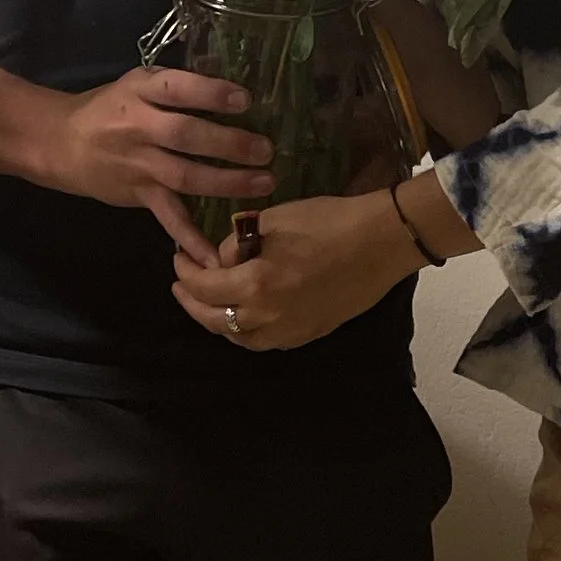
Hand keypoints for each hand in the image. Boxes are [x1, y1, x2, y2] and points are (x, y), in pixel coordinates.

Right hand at [38, 68, 276, 257]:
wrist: (60, 143)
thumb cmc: (108, 107)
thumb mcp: (137, 83)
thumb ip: (176, 87)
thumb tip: (233, 92)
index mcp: (140, 91)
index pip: (177, 88)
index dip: (210, 93)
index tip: (244, 100)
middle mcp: (138, 126)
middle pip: (186, 135)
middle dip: (228, 143)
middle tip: (266, 149)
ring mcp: (138, 164)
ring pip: (185, 175)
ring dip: (227, 183)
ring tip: (264, 183)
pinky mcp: (138, 194)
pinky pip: (167, 217)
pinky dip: (190, 239)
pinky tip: (213, 258)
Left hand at [171, 189, 419, 352]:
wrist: (381, 242)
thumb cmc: (328, 221)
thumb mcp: (272, 220)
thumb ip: (237, 244)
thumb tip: (222, 260)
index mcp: (255, 284)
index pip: (202, 287)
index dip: (184, 273)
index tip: (179, 259)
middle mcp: (267, 317)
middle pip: (214, 320)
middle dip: (191, 302)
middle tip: (181, 285)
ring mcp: (289, 332)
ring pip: (237, 338)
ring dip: (217, 320)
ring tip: (207, 302)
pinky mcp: (307, 335)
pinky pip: (264, 341)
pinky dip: (245, 330)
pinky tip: (243, 313)